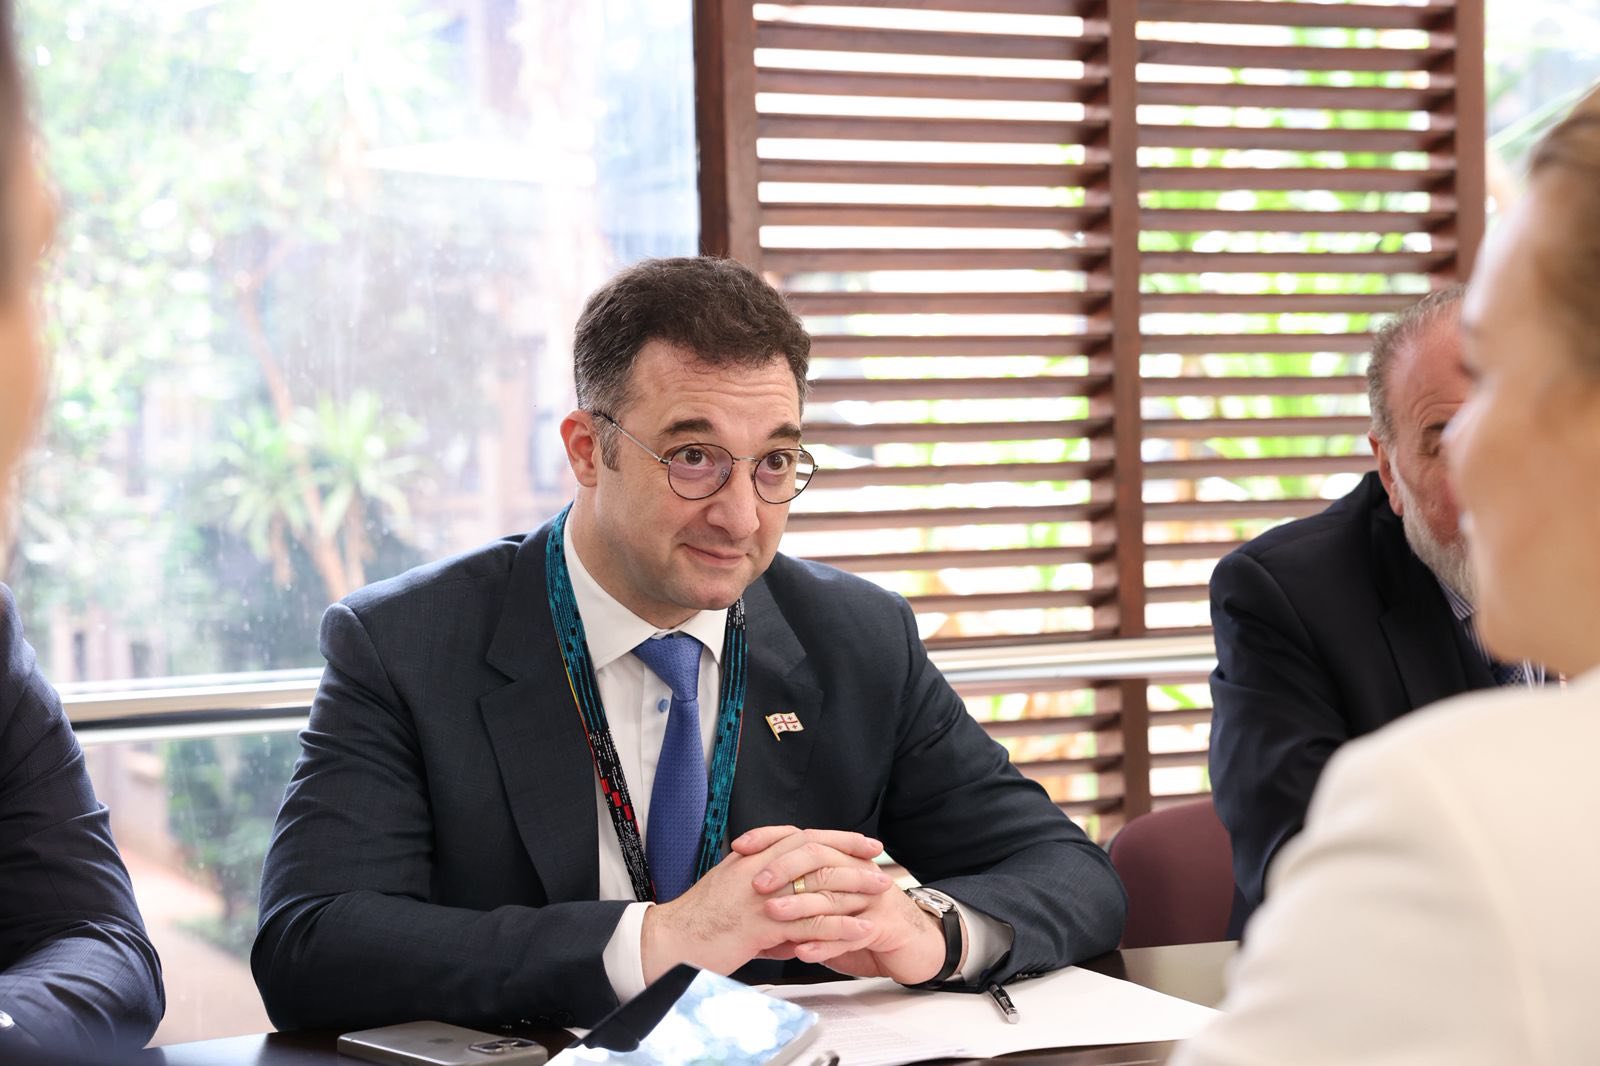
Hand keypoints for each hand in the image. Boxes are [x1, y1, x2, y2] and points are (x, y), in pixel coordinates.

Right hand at [640, 826, 889, 981]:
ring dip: (854, 886)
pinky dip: (841, 925)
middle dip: (852, 856)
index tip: (862, 842)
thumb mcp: (730, 891)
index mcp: (751, 858)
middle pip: (815, 852)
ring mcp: (760, 895)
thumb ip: (762, 890)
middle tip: (879, 860)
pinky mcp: (761, 924)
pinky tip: (861, 929)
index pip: (801, 837)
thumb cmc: (699, 922)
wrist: (670, 942)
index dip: (836, 838)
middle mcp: (757, 869)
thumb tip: (791, 908)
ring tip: (880, 891)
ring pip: (817, 883)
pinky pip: (811, 922)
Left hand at [737, 827, 958, 984]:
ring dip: (800, 905)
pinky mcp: (885, 926)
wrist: (915, 945)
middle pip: (818, 858)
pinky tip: (801, 952)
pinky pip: (851, 932)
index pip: (802, 838)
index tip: (740, 846)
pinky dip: (824, 944)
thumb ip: (798, 894)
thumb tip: (749, 892)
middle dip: (784, 868)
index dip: (770, 838)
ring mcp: (872, 898)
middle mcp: (856, 872)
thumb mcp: (828, 904)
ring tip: (772, 913)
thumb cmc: (862, 923)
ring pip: (832, 896)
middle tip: (756, 883)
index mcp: (841, 860)